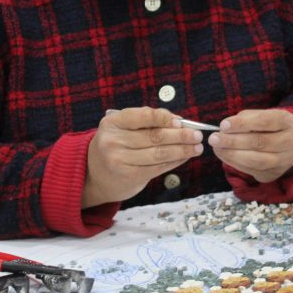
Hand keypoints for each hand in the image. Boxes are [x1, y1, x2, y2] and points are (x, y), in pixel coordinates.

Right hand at [83, 107, 203, 206]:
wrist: (95, 174)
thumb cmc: (117, 144)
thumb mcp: (123, 128)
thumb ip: (147, 121)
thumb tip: (178, 120)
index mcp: (112, 122)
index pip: (143, 116)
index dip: (164, 118)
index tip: (181, 121)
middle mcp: (113, 141)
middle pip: (154, 136)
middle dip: (180, 135)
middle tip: (197, 135)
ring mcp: (120, 160)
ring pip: (159, 154)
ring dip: (182, 150)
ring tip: (197, 147)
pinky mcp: (130, 176)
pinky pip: (158, 168)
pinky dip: (175, 162)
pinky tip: (185, 157)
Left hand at [208, 109, 292, 183]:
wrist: (288, 148)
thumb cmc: (270, 128)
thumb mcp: (263, 116)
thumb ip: (246, 118)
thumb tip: (225, 128)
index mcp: (287, 122)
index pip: (264, 121)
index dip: (242, 124)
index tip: (223, 125)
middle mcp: (291, 142)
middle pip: (260, 142)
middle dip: (233, 141)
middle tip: (214, 139)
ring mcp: (284, 161)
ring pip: (256, 160)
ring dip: (232, 154)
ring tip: (217, 148)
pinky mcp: (273, 174)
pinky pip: (251, 170)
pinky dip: (234, 163)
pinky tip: (224, 155)